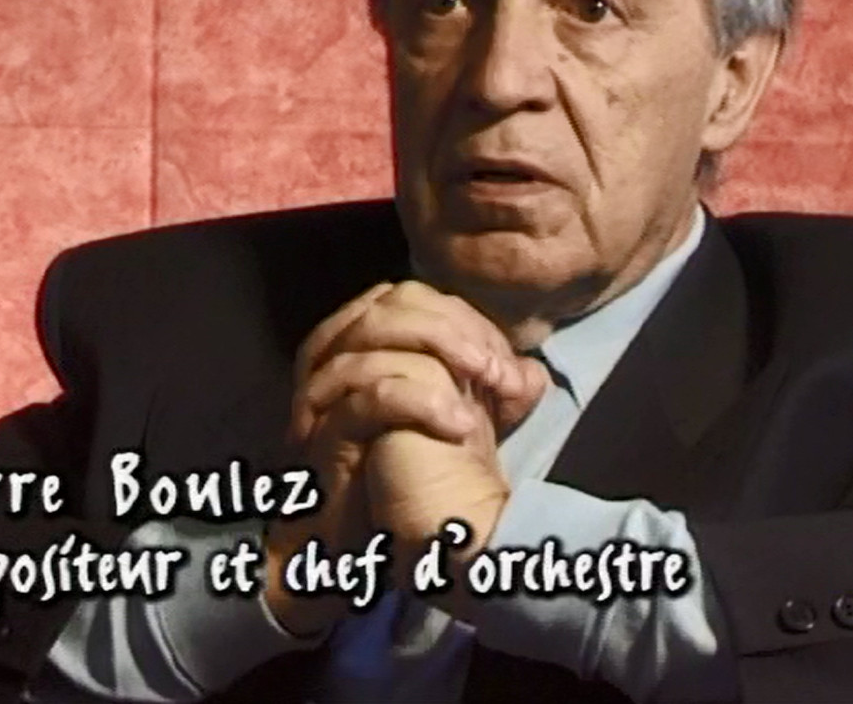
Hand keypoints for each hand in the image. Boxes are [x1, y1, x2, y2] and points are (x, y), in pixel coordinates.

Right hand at [267, 281, 544, 634]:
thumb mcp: (453, 424)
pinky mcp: (324, 435)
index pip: (409, 298)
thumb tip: (529, 369)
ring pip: (373, 333)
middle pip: (390, 303)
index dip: (462, 319)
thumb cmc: (401, 482)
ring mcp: (324, 394)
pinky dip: (421, 399)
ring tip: (494, 387)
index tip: (506, 363)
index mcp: (361, 348)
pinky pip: (369, 397)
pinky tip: (462, 424)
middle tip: (502, 370)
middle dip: (455, 328)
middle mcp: (334, 359)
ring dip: (443, 351)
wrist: (355, 554)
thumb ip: (482, 390)